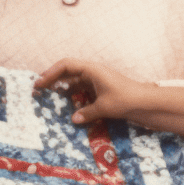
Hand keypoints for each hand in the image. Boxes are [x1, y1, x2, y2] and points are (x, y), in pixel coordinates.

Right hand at [33, 59, 148, 125]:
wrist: (145, 102)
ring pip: (74, 80)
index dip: (51, 72)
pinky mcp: (100, 88)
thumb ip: (87, 113)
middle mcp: (93, 71)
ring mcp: (96, 79)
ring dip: (61, 86)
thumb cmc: (125, 99)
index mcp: (92, 69)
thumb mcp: (104, 107)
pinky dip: (72, 93)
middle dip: (52, 78)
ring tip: (49, 96)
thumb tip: (73, 119)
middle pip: (67, 71)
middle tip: (38, 88)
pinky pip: (81, 88)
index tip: (40, 83)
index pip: (66, 65)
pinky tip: (66, 103)